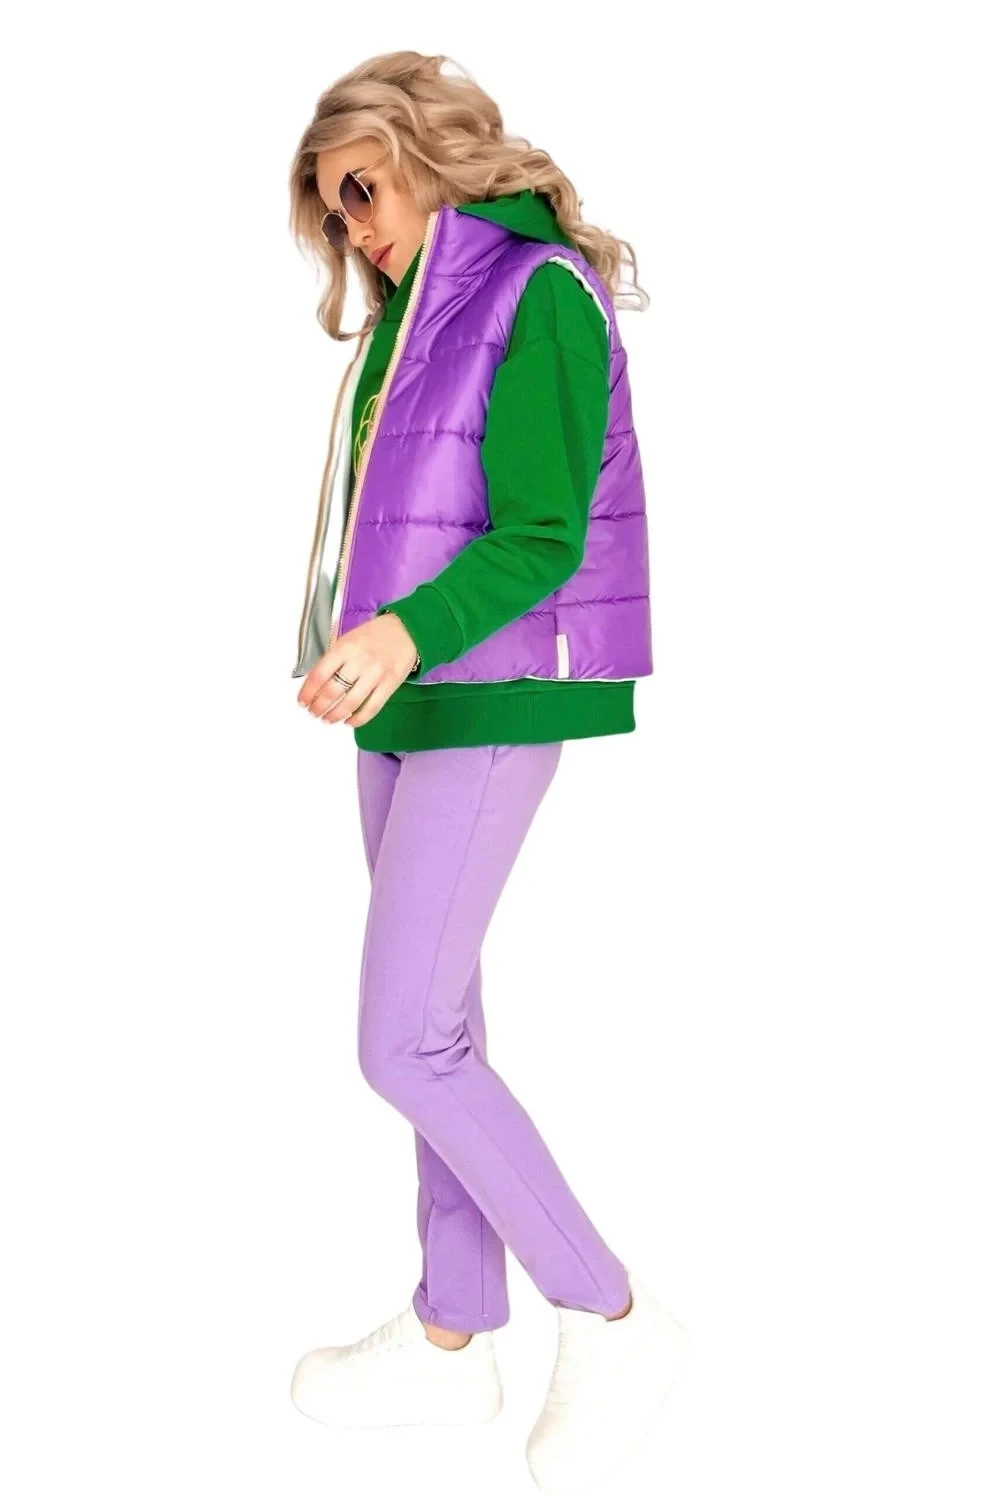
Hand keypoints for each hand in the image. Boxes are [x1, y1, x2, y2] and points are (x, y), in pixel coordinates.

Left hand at [296, 612, 418, 727]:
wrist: (407, 630)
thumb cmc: (375, 635)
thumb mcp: (348, 639)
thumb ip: (333, 659)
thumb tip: (315, 683)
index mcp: (345, 647)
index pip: (319, 674)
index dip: (307, 692)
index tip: (302, 701)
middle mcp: (359, 661)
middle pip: (332, 691)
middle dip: (319, 707)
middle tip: (313, 712)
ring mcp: (375, 674)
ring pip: (350, 703)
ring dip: (334, 715)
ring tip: (327, 719)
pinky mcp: (389, 685)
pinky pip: (371, 708)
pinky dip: (358, 719)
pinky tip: (349, 721)